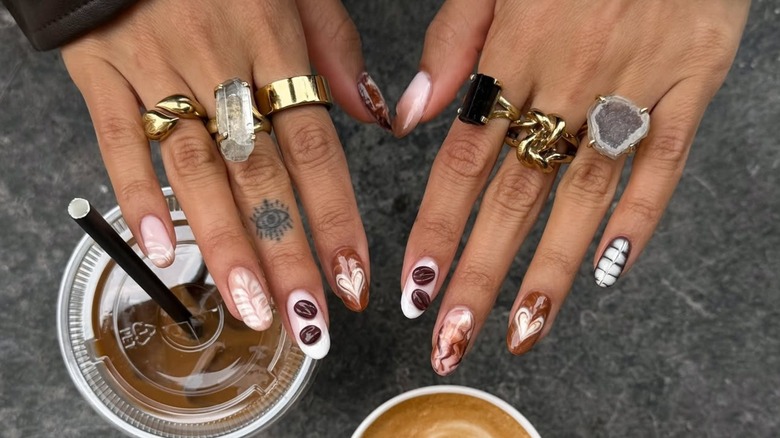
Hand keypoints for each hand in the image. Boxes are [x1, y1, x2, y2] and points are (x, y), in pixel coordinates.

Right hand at [62, 0, 384, 358]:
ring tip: (251, 309)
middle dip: (287, 255)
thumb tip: (374, 116)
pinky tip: (159, 251)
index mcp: (275, 40)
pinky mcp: (102, 70)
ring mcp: (157, 67)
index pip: (315, 148)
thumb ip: (335, 48)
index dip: (335, 219)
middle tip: (308, 323)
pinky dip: (136, 195)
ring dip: (225, 245)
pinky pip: (117, 138)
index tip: (353, 280)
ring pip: (194, 169)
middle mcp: (220, 62)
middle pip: (260, 173)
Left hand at [395, 0, 749, 374]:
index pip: (462, 161)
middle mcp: (567, 79)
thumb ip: (454, 41)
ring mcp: (632, 83)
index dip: (436, 228)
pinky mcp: (693, 79)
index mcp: (514, 52)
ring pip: (586, 192)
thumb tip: (411, 115)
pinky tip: (613, 268)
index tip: (416, 286)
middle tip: (453, 337)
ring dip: (553, 268)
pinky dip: (641, 214)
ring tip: (524, 329)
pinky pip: (666, 158)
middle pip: (516, 194)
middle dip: (481, 274)